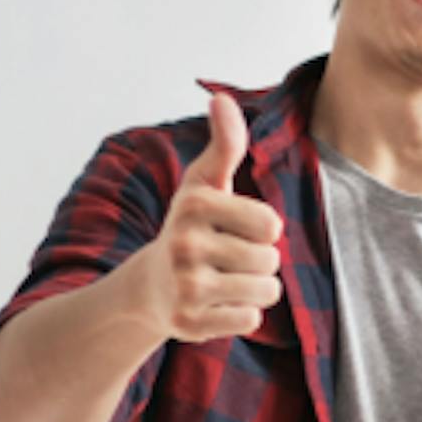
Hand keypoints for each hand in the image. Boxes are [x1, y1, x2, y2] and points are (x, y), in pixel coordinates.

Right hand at [136, 89, 284, 341]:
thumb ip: (225, 144)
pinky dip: (242, 314)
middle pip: (270, 260)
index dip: (264, 229)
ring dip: (256, 289)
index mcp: (194, 205)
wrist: (150, 287)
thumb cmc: (191, 228)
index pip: (271, 224)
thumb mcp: (205, 183)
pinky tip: (216, 304)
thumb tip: (221, 97)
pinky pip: (251, 320)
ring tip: (226, 281)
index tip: (238, 229)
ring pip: (266, 291)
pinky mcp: (190, 324)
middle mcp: (185, 245)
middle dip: (260, 261)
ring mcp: (186, 288)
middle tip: (228, 259)